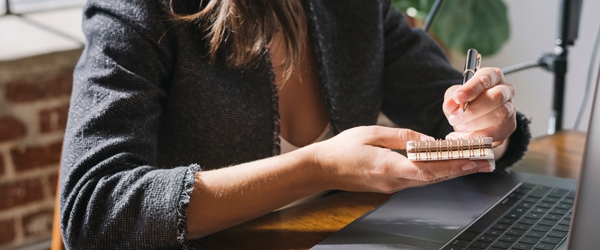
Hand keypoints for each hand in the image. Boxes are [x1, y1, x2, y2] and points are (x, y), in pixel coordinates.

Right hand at [310, 126, 492, 193]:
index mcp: (388, 167)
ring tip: (472, 164)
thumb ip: (402, 136)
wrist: (322, 168)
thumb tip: (427, 140)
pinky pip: (418, 180)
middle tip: (484, 162)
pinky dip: (435, 173)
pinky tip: (446, 166)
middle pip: (433, 177)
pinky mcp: (389, 185)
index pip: (427, 169)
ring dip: (451, 172)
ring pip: (428, 180)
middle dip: (460, 169)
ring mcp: (391, 186)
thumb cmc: (343, 148)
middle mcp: (393, 181)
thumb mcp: (372, 133)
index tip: (471, 160)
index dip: (452, 166)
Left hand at [443, 67, 516, 146]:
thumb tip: (450, 105)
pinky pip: (498, 133)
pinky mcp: (509, 126)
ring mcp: (511, 108)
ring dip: (476, 123)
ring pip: (500, 115)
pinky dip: (480, 136)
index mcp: (492, 76)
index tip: (457, 98)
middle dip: (473, 110)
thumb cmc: (466, 103)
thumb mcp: (455, 96)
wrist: (474, 120)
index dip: (471, 89)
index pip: (485, 79)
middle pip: (496, 97)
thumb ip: (452, 99)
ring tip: (460, 126)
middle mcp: (506, 90)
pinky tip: (468, 137)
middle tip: (455, 118)